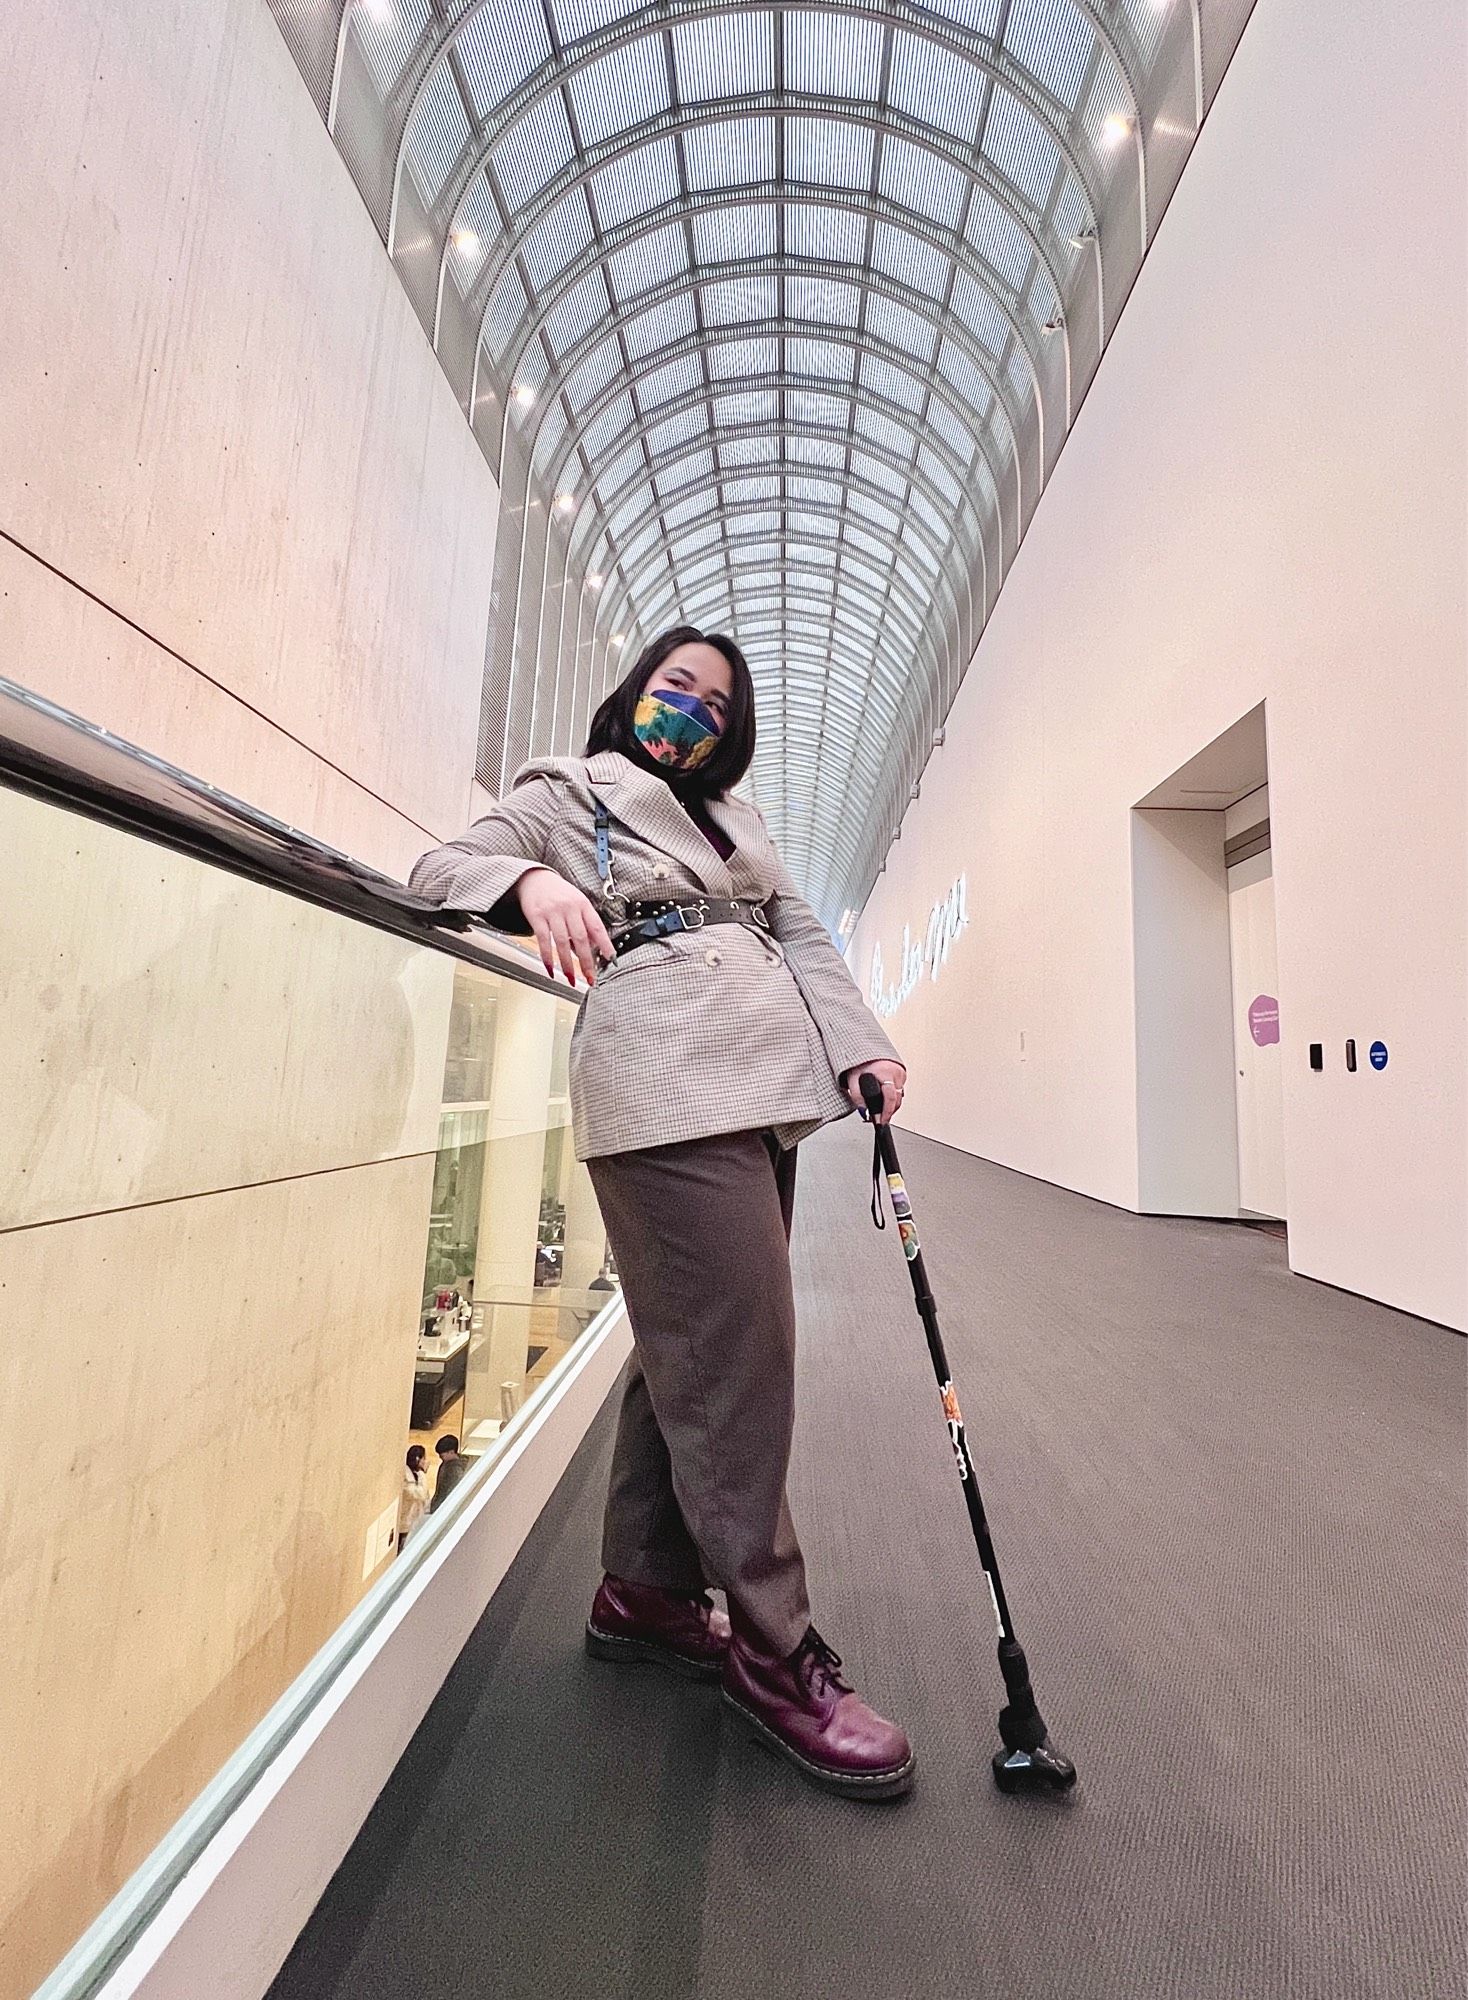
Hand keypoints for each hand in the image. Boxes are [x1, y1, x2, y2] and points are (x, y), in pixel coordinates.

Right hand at [517, 868, 614, 985]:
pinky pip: (543, 940)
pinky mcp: (537, 916)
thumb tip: (593, 948)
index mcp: (583, 904)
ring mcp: (552, 912)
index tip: (611, 959)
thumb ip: (584, 924)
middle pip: (580, 938)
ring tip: (571, 979)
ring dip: (567, 964)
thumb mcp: (576, 903)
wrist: (534, 879)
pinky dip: (547, 957)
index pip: (597, 927)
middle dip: (586, 961)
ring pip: (562, 942)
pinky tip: (551, 969)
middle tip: (590, 978)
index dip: (605, 944)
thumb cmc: (559, 894)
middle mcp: (569, 907)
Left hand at [844, 1059, 905, 1123]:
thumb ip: (857, 1097)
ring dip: (892, 1105)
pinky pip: (900, 1089)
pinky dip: (894, 1096)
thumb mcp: (852, 1079)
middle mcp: (896, 1072)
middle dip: (889, 1112)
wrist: (863, 1047)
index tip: (882, 1121)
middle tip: (880, 1120)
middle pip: (897, 1099)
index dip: (887, 1112)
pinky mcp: (902, 1072)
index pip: (890, 1097)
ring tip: (881, 1111)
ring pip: (900, 1096)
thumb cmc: (858, 1060)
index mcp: (885, 1072)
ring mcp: (900, 1072)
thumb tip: (864, 1112)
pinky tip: (886, 1099)